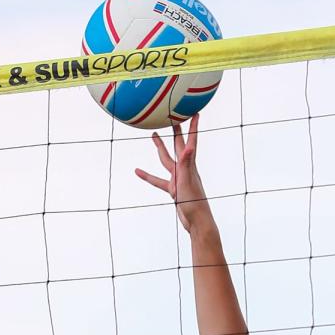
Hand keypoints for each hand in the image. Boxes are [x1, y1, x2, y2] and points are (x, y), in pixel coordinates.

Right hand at [134, 113, 210, 234]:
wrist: (196, 222)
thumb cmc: (195, 202)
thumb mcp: (188, 181)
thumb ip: (186, 164)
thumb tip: (188, 147)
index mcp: (189, 164)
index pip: (191, 140)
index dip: (193, 126)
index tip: (195, 112)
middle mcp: (184, 168)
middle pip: (178, 144)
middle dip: (175, 130)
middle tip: (170, 116)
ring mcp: (178, 178)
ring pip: (166, 159)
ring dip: (160, 148)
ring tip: (153, 135)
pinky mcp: (173, 189)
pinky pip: (158, 181)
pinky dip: (148, 176)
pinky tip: (137, 171)